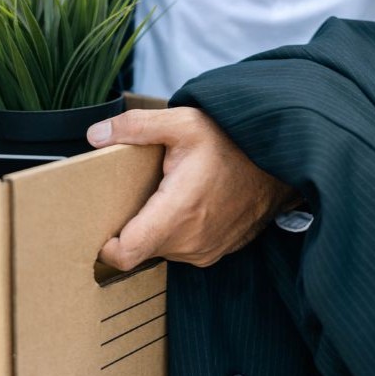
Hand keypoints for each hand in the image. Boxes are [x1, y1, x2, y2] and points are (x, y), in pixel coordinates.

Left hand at [87, 107, 297, 269]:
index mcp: (178, 212)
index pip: (126, 253)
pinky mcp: (215, 251)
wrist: (280, 160)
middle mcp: (191, 240)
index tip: (98, 224)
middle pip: (138, 248)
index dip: (105, 245)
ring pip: (159, 249)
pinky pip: (180, 248)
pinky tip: (180, 203)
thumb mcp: (182, 122)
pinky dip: (173, 231)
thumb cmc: (231, 140)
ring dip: (151, 228)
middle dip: (126, 227)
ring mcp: (205, 250)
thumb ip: (134, 127)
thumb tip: (94, 135)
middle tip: (127, 195)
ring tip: (158, 195)